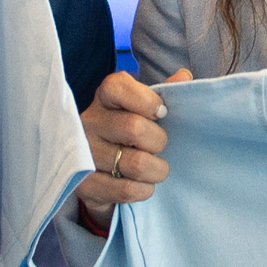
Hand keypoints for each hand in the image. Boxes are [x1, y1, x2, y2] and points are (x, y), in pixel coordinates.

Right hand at [76, 67, 184, 224]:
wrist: (100, 172)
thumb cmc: (129, 133)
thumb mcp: (144, 109)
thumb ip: (164, 92)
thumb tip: (184, 76)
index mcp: (103, 98)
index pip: (118, 87)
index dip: (147, 101)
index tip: (161, 113)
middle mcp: (88, 122)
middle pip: (134, 128)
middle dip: (159, 142)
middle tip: (159, 147)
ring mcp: (82, 154)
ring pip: (136, 164)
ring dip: (156, 170)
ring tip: (155, 169)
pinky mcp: (84, 185)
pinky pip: (126, 189)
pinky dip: (144, 190)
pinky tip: (142, 184)